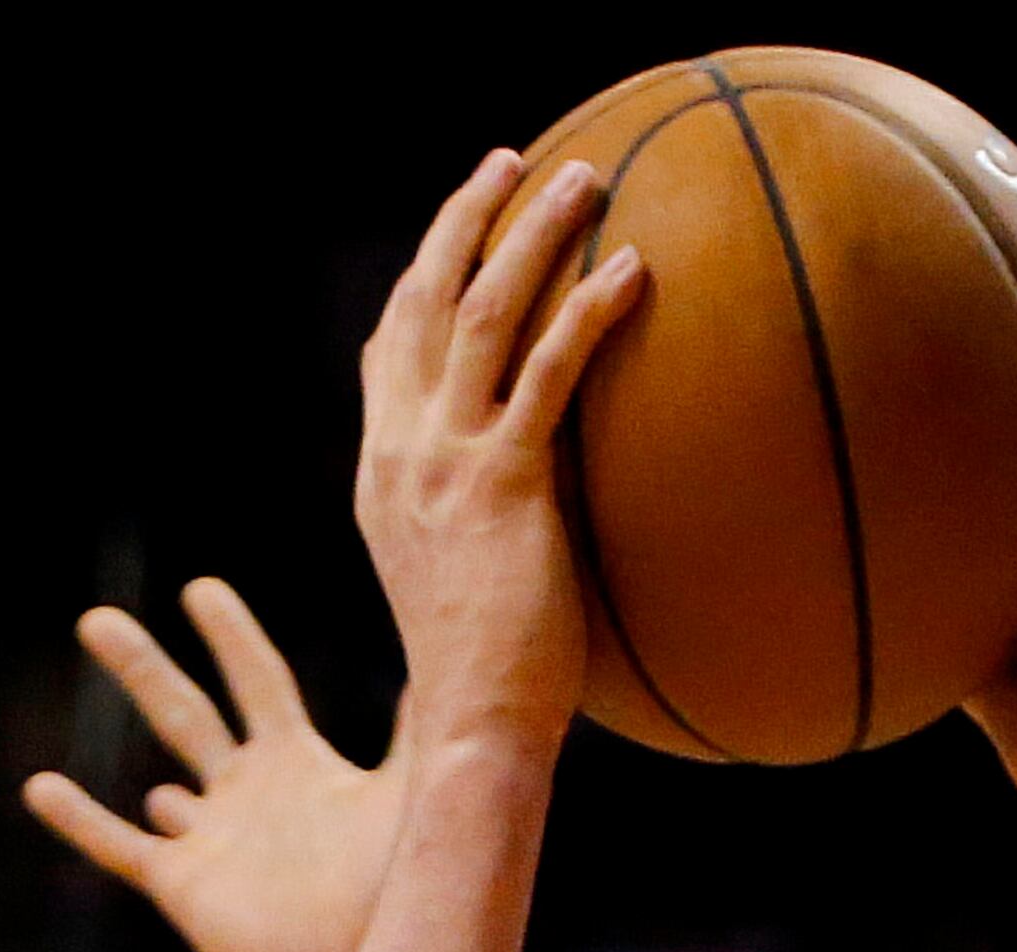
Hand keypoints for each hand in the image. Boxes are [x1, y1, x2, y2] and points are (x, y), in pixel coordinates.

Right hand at [24, 580, 399, 951]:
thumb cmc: (399, 901)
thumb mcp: (413, 799)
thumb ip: (422, 729)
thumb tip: (458, 657)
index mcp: (300, 766)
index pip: (258, 683)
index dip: (229, 637)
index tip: (198, 590)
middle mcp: (251, 797)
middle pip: (189, 713)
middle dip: (146, 667)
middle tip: (96, 622)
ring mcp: (215, 842)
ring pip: (155, 768)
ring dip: (119, 725)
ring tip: (74, 724)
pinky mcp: (187, 889)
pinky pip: (120, 847)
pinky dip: (82, 820)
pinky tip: (41, 788)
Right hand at [352, 149, 641, 751]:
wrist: (473, 726)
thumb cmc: (484, 681)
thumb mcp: (461, 583)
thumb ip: (479, 522)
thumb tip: (541, 503)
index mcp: (383, 475)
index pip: (390, 349)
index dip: (422, 276)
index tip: (462, 225)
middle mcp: (402, 454)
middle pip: (423, 300)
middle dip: (466, 216)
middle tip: (513, 161)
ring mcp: (446, 464)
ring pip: (483, 310)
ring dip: (533, 232)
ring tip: (584, 178)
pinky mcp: (504, 483)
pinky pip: (550, 372)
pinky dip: (589, 312)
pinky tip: (633, 272)